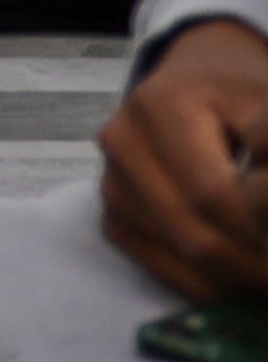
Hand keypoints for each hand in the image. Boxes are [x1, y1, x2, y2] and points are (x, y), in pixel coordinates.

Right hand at [97, 18, 267, 299]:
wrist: (195, 79)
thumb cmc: (240, 92)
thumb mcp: (266, 102)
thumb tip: (265, 198)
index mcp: (160, 107)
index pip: (213, 194)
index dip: (259, 231)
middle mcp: (121, 143)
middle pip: (192, 232)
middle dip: (251, 265)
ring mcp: (110, 180)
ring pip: (175, 254)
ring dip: (233, 277)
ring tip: (266, 273)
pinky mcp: (110, 210)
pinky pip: (154, 264)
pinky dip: (203, 282)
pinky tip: (237, 275)